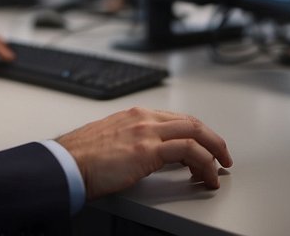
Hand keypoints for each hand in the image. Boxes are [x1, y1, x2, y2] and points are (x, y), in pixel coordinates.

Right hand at [56, 107, 232, 197]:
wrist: (66, 163)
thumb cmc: (83, 156)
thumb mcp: (113, 139)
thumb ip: (133, 140)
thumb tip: (152, 155)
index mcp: (135, 114)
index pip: (177, 118)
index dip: (197, 133)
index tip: (205, 147)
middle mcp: (143, 117)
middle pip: (192, 122)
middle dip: (213, 140)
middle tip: (223, 157)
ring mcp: (146, 131)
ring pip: (195, 132)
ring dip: (214, 151)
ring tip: (218, 169)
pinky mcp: (147, 149)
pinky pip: (188, 151)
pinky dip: (204, 163)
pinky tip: (205, 175)